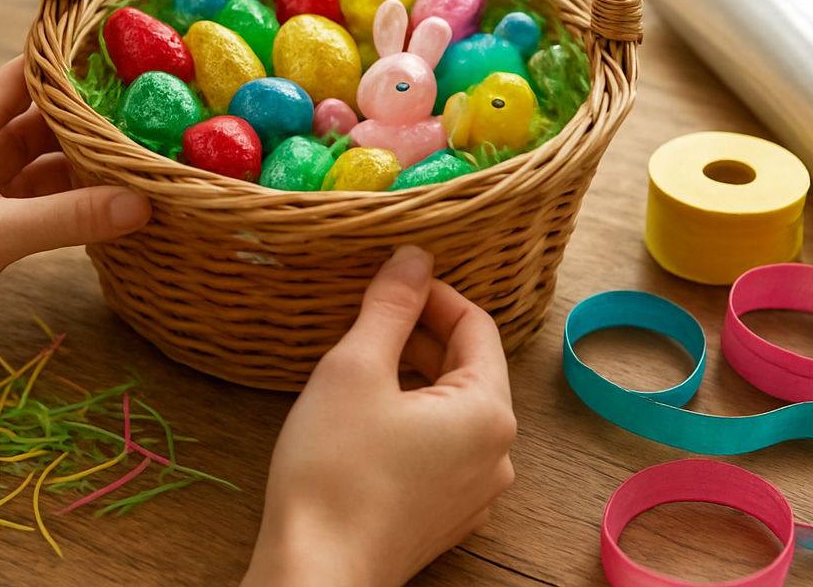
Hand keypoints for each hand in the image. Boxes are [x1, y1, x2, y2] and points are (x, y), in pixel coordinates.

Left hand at [0, 54, 152, 390]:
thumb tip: (143, 203)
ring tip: (147, 162)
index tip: (126, 58)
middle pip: (45, 124)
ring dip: (89, 168)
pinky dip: (79, 206)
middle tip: (156, 117)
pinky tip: (119, 208)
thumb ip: (68, 216)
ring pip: (49, 168)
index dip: (70, 65)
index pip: (24, 77)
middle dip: (93, 122)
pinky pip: (47, 208)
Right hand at [243, 246, 516, 586]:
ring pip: (452, 410)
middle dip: (418, 335)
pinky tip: (363, 421)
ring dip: (412, 378)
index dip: (432, 293)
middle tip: (364, 319)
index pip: (476, 325)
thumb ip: (389, 306)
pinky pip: (439, 451)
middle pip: (468, 368)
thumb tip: (413, 257)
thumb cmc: (333, 473)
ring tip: (358, 367)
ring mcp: (473, 494)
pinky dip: (410, 422)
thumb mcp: (355, 368)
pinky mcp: (443, 519)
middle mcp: (496, 455)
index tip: (389, 280)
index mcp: (488, 412)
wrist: (315, 575)